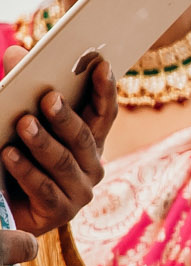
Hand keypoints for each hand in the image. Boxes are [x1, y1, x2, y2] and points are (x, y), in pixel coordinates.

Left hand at [0, 59, 114, 236]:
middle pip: (83, 137)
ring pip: (64, 162)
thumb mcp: (22, 116)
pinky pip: (45, 189)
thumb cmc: (19, 153)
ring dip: (43, 142)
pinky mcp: (60, 213)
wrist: (6, 205)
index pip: (104, 113)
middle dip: (66, 116)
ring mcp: (79, 191)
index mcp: (90, 140)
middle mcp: (93, 165)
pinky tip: (9, 154)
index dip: (105, 90)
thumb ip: (23, 84)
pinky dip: (26, 170)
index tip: (101, 65)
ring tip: (23, 124)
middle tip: (49, 97)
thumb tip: (16, 52)